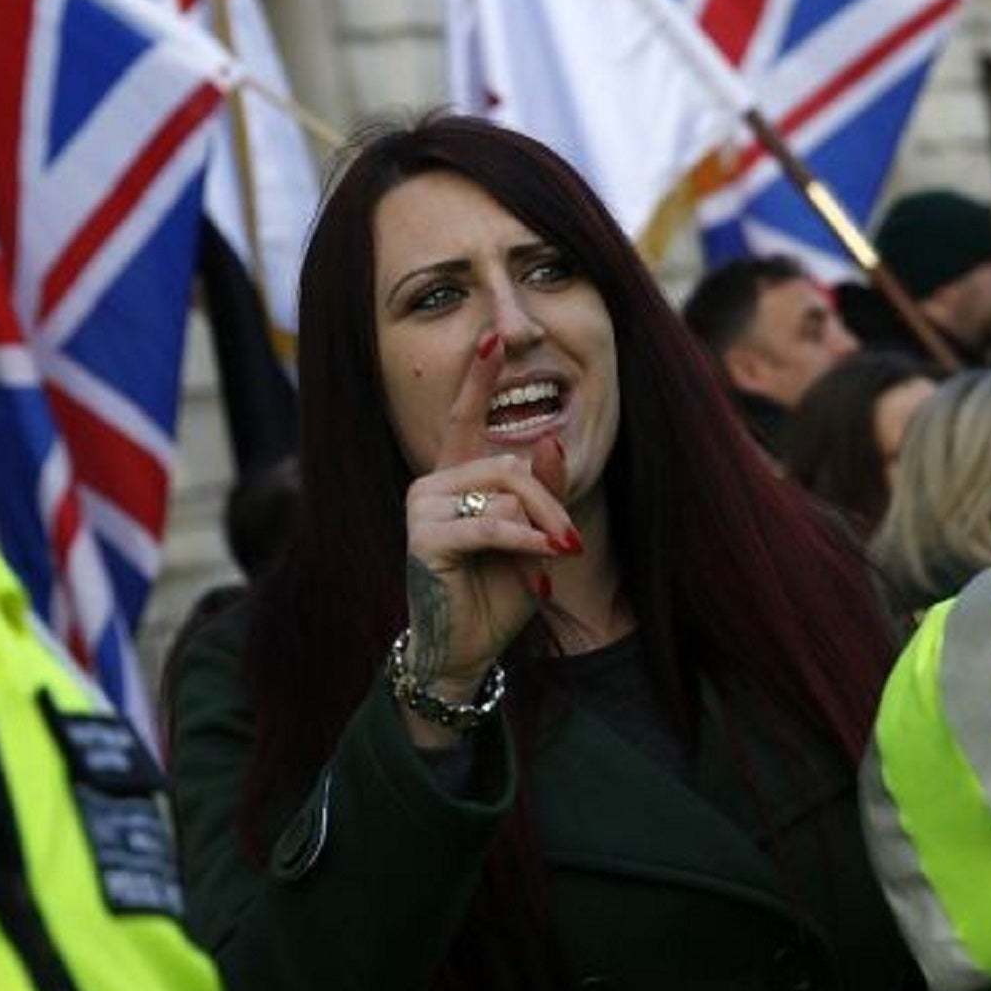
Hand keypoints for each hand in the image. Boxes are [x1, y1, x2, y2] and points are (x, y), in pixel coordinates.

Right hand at [399, 333, 578, 716]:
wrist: (465, 651)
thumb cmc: (496, 593)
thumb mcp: (531, 536)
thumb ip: (539, 490)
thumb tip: (546, 439)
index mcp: (453, 477)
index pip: (463, 419)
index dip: (478, 380)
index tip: (492, 339)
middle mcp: (431, 484)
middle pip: (507, 464)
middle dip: (547, 502)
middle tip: (568, 541)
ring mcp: (422, 508)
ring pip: (503, 490)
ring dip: (538, 526)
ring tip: (548, 558)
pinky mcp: (425, 539)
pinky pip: (491, 522)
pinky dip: (524, 539)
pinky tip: (544, 556)